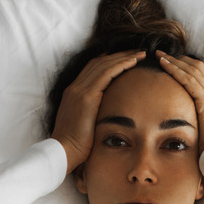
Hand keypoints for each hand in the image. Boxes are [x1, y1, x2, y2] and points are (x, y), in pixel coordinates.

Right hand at [52, 50, 145, 174]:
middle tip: (136, 52)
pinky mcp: (87, 96)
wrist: (63, 152)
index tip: (125, 59)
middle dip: (119, 55)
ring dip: (123, 57)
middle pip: (99, 62)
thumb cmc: (75, 145)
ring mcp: (79, 90)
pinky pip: (106, 74)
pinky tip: (133, 62)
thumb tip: (106, 115)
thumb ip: (92, 115)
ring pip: (104, 64)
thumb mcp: (84, 125)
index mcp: (73, 93)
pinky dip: (120, 65)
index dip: (109, 61)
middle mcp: (75, 88)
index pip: (92, 69)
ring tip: (140, 54)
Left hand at [156, 50, 203, 153]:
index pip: (202, 76)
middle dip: (180, 59)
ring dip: (175, 61)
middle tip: (162, 54)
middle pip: (198, 68)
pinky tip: (164, 65)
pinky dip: (176, 70)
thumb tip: (183, 126)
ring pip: (193, 71)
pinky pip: (190, 81)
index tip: (172, 62)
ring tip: (159, 56)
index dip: (187, 66)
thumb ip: (197, 124)